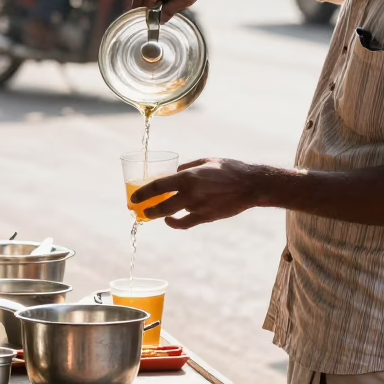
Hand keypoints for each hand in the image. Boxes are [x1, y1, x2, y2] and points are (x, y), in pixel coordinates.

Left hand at [130, 158, 263, 228]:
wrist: (250, 185)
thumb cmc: (228, 169)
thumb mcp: (205, 161)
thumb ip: (187, 167)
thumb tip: (173, 172)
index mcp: (188, 177)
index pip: (158, 186)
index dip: (142, 193)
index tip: (133, 198)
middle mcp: (190, 194)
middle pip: (161, 206)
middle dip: (146, 210)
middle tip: (136, 210)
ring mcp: (198, 207)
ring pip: (172, 214)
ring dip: (160, 214)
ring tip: (151, 213)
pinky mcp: (206, 217)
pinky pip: (185, 223)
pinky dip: (175, 223)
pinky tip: (169, 220)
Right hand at [131, 0, 206, 17]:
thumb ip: (171, 10)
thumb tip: (158, 21)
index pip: (147, 5)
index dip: (154, 15)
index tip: (165, 18)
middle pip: (139, 4)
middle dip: (151, 11)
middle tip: (166, 9)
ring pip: (137, 3)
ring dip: (148, 7)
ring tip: (164, 2)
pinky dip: (148, 3)